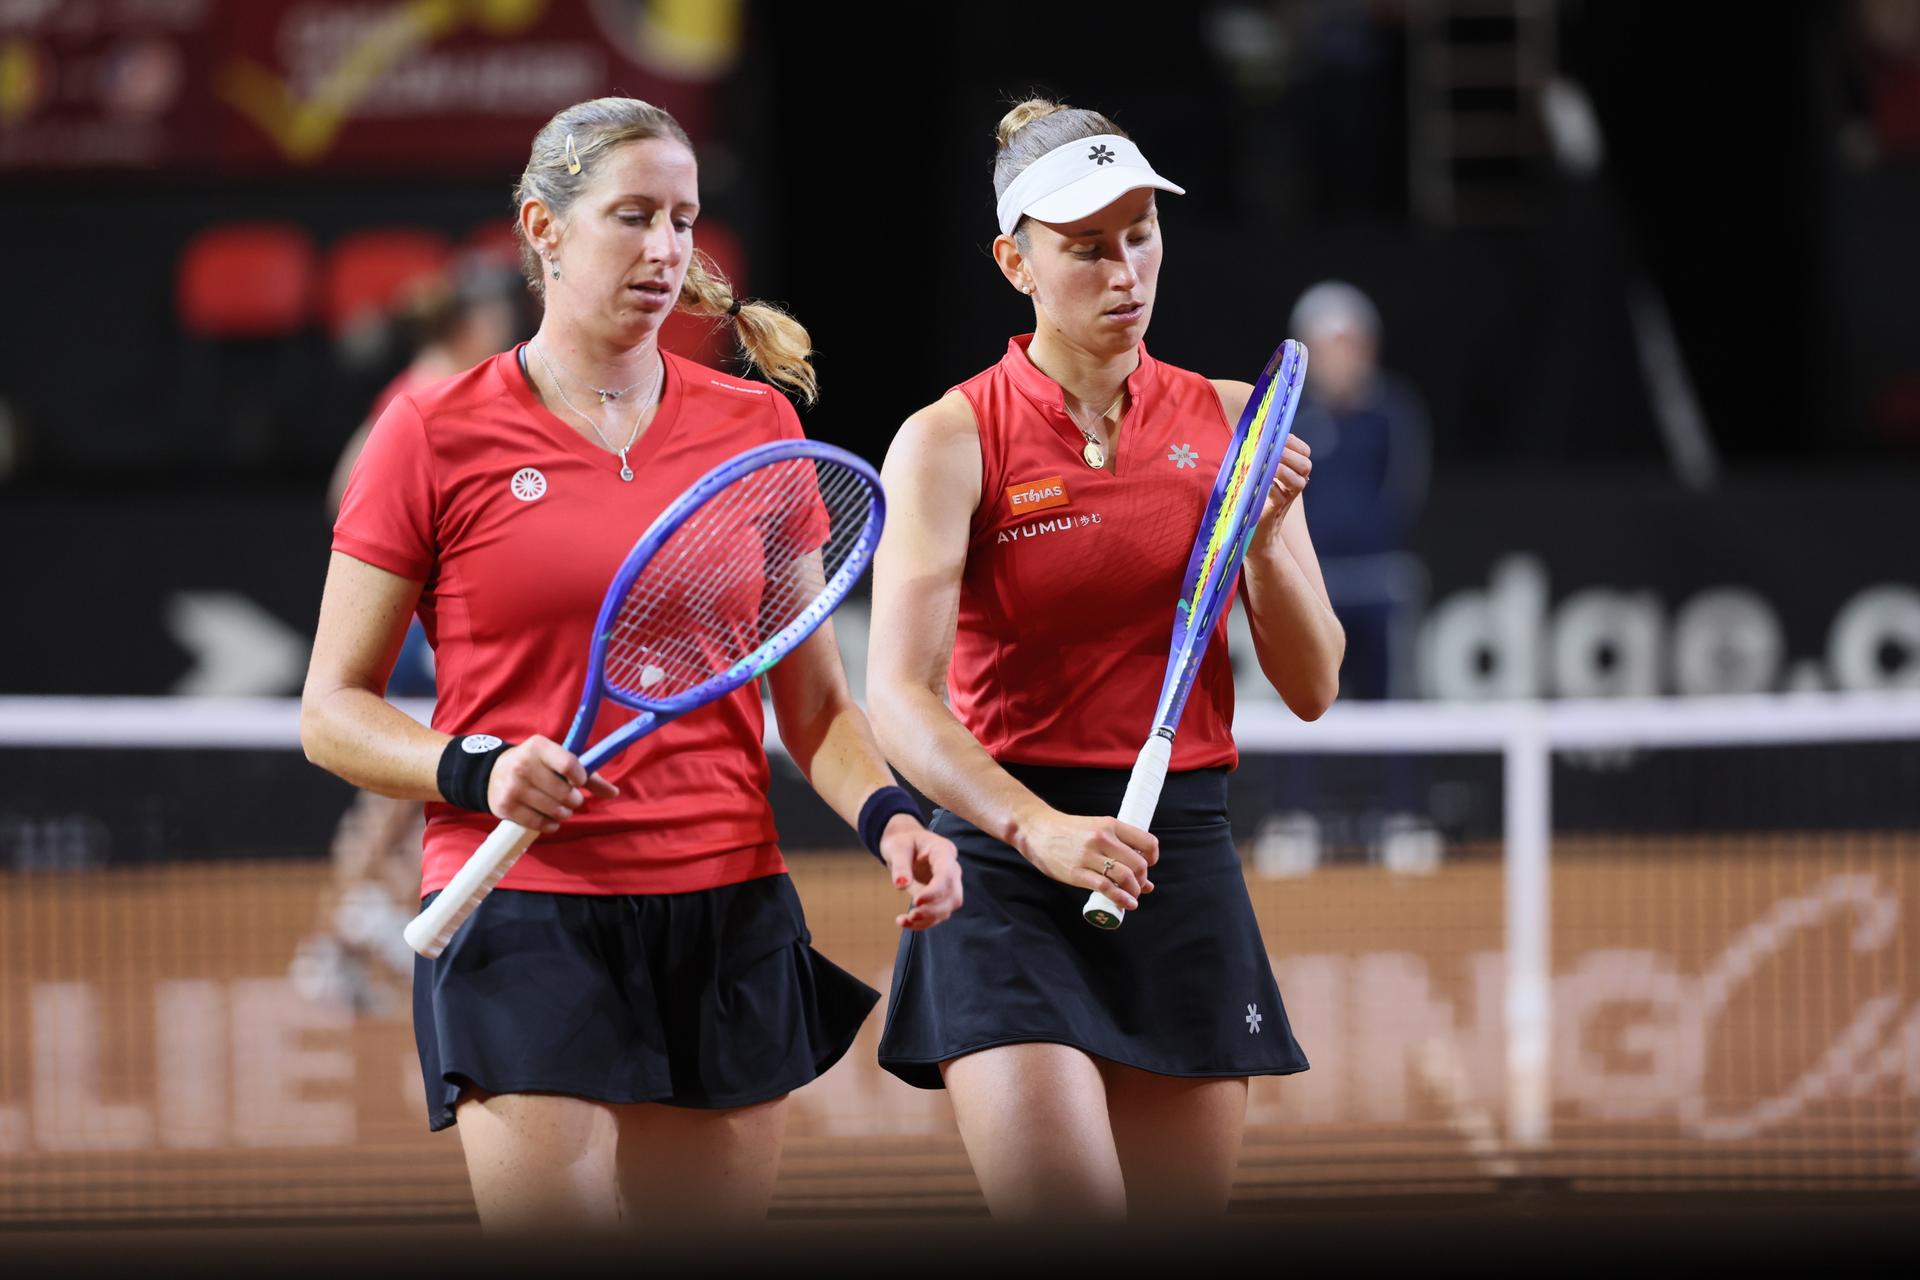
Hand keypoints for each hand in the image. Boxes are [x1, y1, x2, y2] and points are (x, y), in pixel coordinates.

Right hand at [486, 735, 618, 832]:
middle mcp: (523, 765)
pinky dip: (550, 824)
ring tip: (561, 808)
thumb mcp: (558, 760)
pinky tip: (550, 819)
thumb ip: (588, 775)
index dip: (580, 778)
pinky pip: (538, 823)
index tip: (579, 782)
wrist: (493, 773)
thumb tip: (614, 793)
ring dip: (564, 814)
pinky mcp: (505, 807)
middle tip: (570, 799)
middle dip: (574, 800)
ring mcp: (512, 787)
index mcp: (539, 747)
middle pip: (564, 793)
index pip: (568, 764)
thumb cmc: (537, 765)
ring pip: (554, 810)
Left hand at [879, 815, 962, 929]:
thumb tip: (901, 885)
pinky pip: (937, 913)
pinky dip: (923, 922)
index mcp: (944, 852)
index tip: (916, 901)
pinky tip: (905, 922)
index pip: (947, 875)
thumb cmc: (902, 842)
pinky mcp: (940, 897)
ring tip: (903, 921)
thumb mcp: (897, 848)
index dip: (935, 891)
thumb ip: (900, 865)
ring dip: (928, 919)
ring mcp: (948, 884)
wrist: (905, 844)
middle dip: (934, 909)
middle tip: (912, 915)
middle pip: (953, 895)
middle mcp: (951, 869)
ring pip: (947, 908)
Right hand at [1017, 810, 1157, 910]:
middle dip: (1142, 880)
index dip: (1152, 858)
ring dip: (1134, 891)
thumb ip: (1119, 849)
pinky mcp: (1077, 872)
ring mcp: (1089, 856)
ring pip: (1125, 876)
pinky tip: (1127, 904)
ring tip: (1131, 896)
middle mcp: (1102, 838)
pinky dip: (1121, 898)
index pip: (1147, 842)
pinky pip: (1106, 887)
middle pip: (1139, 864)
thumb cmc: (1069, 832)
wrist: (1037, 830)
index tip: (1148, 866)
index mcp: (1110, 825)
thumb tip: (1146, 881)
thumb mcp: (1096, 830)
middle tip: (1137, 886)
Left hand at [1258, 435, 1311, 530]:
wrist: (1255, 531)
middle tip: (1272, 450)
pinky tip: (1262, 482)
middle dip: (1289, 454)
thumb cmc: (1254, 496)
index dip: (1293, 442)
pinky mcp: (1275, 510)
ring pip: (1298, 481)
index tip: (1277, 436)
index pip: (1304, 451)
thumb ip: (1261, 455)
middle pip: (1305, 464)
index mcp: (1294, 471)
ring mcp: (1288, 498)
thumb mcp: (1259, 473)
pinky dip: (1272, 488)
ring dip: (1282, 470)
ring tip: (1267, 465)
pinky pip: (1280, 497)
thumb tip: (1253, 433)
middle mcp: (1295, 484)